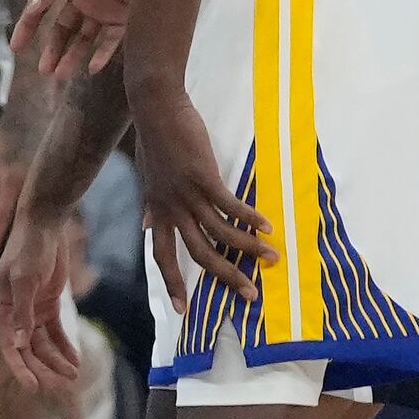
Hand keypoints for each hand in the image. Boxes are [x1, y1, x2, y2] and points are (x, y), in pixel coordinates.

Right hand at [0, 212, 87, 393]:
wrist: (45, 227)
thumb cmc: (29, 251)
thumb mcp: (25, 281)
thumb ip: (22, 313)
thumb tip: (17, 344)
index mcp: (0, 307)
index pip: (8, 345)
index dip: (20, 367)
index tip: (34, 387)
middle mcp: (13, 312)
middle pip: (27, 348)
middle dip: (44, 367)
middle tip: (64, 384)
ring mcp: (31, 309)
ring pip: (42, 343)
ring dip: (56, 359)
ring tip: (74, 375)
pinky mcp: (47, 304)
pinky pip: (55, 331)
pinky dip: (65, 345)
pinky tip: (76, 359)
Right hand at [12, 0, 129, 88]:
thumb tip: (34, 6)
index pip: (42, 8)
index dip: (28, 27)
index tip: (16, 48)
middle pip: (64, 29)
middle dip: (53, 50)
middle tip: (44, 71)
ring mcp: (106, 9)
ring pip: (85, 38)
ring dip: (73, 56)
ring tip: (61, 74)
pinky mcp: (128, 18)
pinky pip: (113, 41)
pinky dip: (103, 55)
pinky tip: (92, 68)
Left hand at [128, 76, 269, 311]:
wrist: (154, 107)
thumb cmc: (155, 141)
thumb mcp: (147, 178)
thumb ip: (151, 204)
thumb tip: (144, 223)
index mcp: (157, 209)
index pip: (160, 255)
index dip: (172, 282)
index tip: (181, 311)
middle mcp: (169, 207)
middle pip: (196, 253)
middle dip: (224, 277)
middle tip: (250, 296)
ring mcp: (185, 193)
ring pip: (219, 234)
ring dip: (248, 249)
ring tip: (273, 259)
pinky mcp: (203, 177)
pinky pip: (230, 206)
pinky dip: (250, 218)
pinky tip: (269, 226)